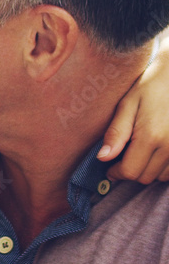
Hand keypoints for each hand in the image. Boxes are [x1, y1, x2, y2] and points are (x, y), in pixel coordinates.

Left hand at [99, 39, 168, 182]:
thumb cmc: (151, 86)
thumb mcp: (127, 104)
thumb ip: (116, 133)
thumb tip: (102, 157)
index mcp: (151, 136)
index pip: (130, 171)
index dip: (116, 172)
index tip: (109, 167)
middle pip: (145, 177)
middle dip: (130, 171)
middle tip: (122, 157)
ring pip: (160, 176)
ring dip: (147, 169)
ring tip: (139, 151)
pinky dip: (162, 167)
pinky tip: (155, 152)